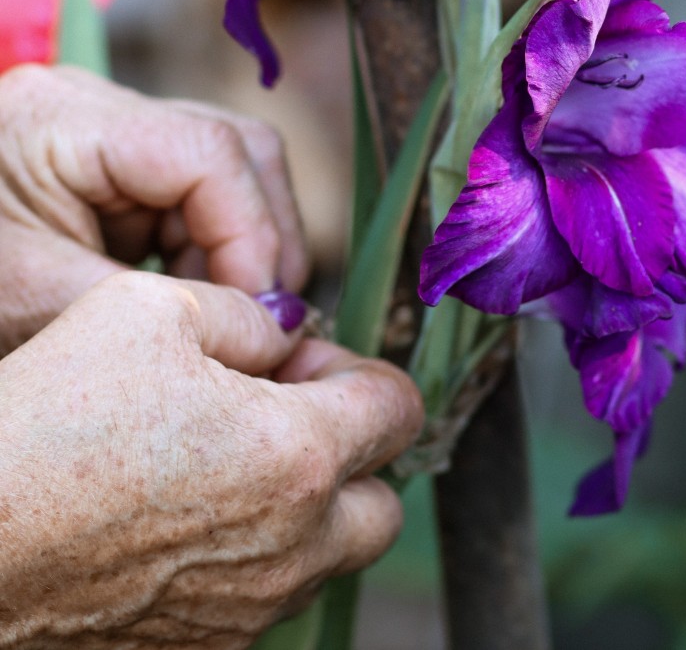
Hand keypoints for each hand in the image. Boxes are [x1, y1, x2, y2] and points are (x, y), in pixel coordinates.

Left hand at [0, 64, 307, 354]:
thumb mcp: (34, 305)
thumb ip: (155, 309)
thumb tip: (275, 320)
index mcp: (64, 117)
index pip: (210, 150)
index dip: (251, 233)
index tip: (259, 317)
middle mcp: (96, 107)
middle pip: (237, 147)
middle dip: (259, 238)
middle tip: (260, 323)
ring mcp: (109, 133)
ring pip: (231, 170)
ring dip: (242, 247)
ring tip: (224, 318)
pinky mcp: (114, 167)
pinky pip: (197, 197)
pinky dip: (211, 251)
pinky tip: (192, 302)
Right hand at [0, 272, 422, 645]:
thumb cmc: (51, 418)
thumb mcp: (151, 310)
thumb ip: (246, 314)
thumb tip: (286, 332)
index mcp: (297, 455)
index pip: (398, 409)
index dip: (361, 372)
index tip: (307, 364)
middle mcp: (291, 547)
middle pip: (382, 503)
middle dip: (350, 452)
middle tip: (280, 414)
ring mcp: (247, 611)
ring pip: (325, 558)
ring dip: (304, 507)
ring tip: (223, 461)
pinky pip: (262, 601)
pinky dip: (252, 558)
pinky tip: (183, 516)